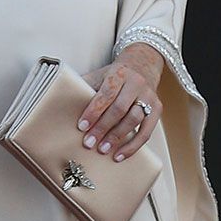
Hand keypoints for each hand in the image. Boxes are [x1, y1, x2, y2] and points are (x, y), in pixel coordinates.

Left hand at [78, 45, 163, 159]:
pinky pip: (146, 131)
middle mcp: (136, 83)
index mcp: (119, 73)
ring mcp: (149, 96)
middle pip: (120, 109)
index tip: (82, 126)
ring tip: (103, 149)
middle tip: (89, 143)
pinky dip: (133, 145)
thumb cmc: (115, 75)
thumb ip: (85, 87)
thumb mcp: (99, 75)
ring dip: (117, 137)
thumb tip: (63, 103)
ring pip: (134, 120)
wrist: (142, 65)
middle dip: (103, 128)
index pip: (106, 94)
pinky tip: (120, 155)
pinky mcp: (157, 109)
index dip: (93, 111)